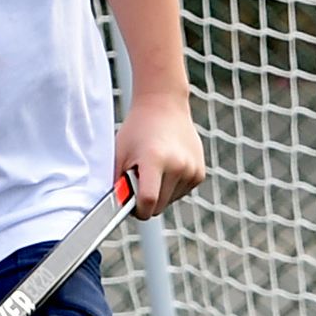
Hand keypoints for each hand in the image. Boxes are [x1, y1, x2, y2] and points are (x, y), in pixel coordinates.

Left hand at [112, 99, 207, 217]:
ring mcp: (192, 170)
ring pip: (169, 201)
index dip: (137, 210)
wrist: (164, 105)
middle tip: (138, 182)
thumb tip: (116, 209)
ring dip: (160, 193)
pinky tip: (167, 166)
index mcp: (155, 160)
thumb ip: (117, 183)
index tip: (130, 206)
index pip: (148, 201)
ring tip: (154, 168)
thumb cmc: (137, 130)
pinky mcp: (199, 173)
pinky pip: (180, 193)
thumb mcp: (120, 153)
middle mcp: (178, 166)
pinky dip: (171, 187)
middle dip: (146, 202)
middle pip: (159, 207)